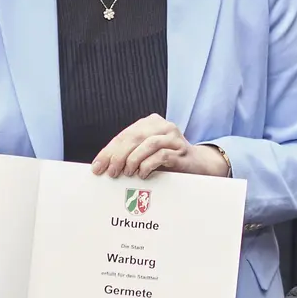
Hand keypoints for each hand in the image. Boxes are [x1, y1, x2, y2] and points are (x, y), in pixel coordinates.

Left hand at [91, 114, 228, 178]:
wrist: (199, 165)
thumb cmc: (168, 160)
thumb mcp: (148, 152)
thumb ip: (130, 153)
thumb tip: (105, 165)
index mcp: (151, 123)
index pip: (125, 134)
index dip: (108, 151)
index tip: (97, 167)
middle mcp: (163, 126)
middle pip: (135, 136)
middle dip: (118, 155)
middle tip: (110, 172)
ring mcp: (174, 138)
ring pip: (148, 143)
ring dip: (133, 159)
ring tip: (125, 173)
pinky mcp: (182, 152)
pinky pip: (162, 155)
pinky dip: (148, 165)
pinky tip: (142, 174)